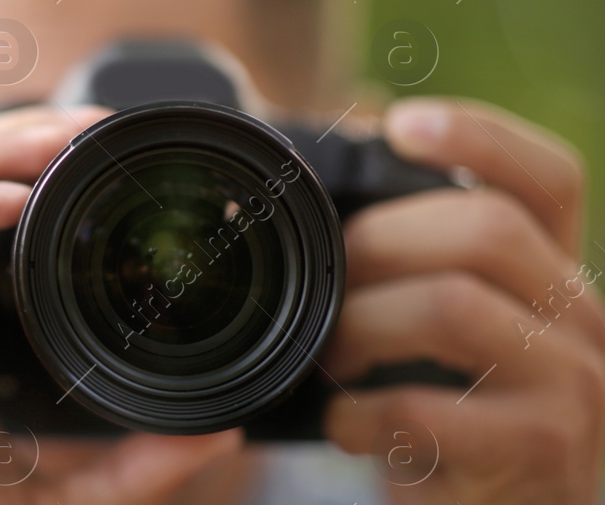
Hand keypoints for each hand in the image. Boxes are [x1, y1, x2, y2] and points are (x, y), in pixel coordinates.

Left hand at [324, 97, 604, 502]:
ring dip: (363, 324)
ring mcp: (571, 389)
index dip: (480, 139)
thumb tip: (345, 159)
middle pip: (489, 230)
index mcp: (560, 276)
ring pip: (454, 306)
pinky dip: (360, 413)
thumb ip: (428, 261)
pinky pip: (426, 409)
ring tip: (333, 356)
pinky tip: (344, 424)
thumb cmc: (466, 420)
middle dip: (382, 240)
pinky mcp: (534, 453)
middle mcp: (584, 323)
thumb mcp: (461, 335)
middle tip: (333, 278)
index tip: (401, 123)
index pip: (550, 178)